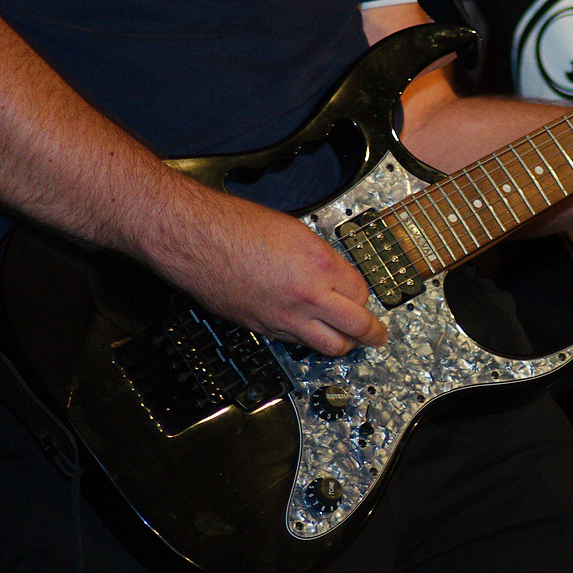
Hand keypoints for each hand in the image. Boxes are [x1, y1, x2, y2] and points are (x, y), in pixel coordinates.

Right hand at [143, 185, 388, 356]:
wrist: (194, 239)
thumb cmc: (234, 226)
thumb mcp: (294, 230)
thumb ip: (320, 257)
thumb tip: (334, 274)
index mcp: (320, 265)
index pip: (361, 292)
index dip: (364, 295)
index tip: (362, 295)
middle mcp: (307, 296)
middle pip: (356, 327)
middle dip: (372, 333)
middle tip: (378, 335)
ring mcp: (285, 317)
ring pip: (330, 346)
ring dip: (343, 344)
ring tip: (349, 342)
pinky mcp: (263, 328)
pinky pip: (297, 343)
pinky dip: (308, 340)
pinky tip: (308, 332)